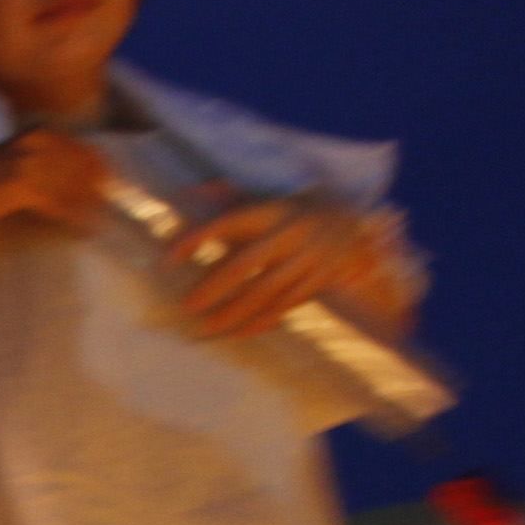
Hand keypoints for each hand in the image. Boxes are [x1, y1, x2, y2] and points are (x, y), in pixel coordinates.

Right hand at [0, 126, 107, 232]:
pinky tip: (81, 227)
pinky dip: (71, 215)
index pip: (79, 147)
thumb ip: (43, 162)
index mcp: (35, 133)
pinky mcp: (17, 184)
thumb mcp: (15, 162)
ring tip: (96, 220)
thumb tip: (76, 176)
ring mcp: (25, 162)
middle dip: (95, 187)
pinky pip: (55, 201)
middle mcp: (33, 142)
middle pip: (77, 165)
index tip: (110, 183)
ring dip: (86, 204)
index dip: (97, 167)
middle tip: (108, 206)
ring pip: (69, 184)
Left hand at [170, 195, 381, 337]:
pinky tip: (241, 332)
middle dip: (215, 286)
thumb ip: (230, 197)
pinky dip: (263, 319)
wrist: (356, 226)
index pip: (228, 222)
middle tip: (189, 305)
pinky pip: (288, 303)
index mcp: (273, 210)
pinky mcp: (321, 278)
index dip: (197, 237)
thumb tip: (191, 191)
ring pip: (266, 289)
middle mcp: (290, 232)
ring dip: (236, 311)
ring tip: (209, 327)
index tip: (169, 257)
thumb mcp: (269, 200)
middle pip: (246, 262)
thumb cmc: (296, 213)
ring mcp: (308, 257)